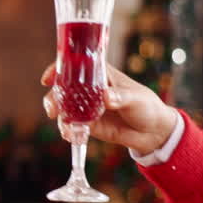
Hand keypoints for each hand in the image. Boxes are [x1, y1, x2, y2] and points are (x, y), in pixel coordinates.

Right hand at [41, 63, 178, 154]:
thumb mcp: (136, 98)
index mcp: (100, 74)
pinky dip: (69, 131)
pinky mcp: (88, 124)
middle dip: (53, 98)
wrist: (153, 132)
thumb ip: (120, 97)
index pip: (75, 66)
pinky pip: (73, 126)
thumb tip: (106, 97)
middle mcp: (89, 88)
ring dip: (60, 117)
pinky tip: (74, 136)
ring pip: (64, 108)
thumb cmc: (147, 106)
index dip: (58, 69)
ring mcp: (87, 107)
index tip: (48, 79)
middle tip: (53, 110)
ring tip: (67, 129)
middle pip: (63, 88)